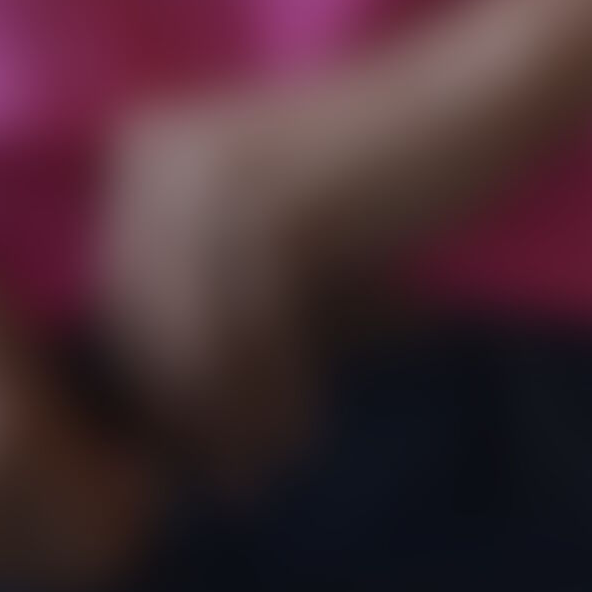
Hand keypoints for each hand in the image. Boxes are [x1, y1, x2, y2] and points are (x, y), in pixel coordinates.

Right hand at [0, 188, 172, 591]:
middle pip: (65, 576)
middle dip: (88, 526)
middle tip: (86, 466)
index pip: (114, 536)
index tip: (129, 453)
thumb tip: (133, 467)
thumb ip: (70, 410)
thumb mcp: (0, 327)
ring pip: (3, 580)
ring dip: (28, 538)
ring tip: (18, 466)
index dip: (133, 496)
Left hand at [89, 75, 411, 494]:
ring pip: (192, 343)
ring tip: (274, 466)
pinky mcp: (268, 209)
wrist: (473, 106)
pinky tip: (308, 423)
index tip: (192, 460)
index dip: (154, 392)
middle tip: (238, 485)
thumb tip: (166, 443)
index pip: (118, 303)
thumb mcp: (275, 251)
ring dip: (231, 420)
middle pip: (142, 328)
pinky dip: (276, 395)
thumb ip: (211, 319)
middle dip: (188, 417)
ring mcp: (206, 178)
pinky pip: (252, 337)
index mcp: (140, 151)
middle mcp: (154, 155)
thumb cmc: (381, 195)